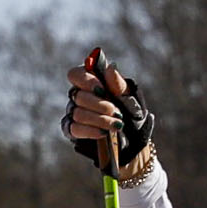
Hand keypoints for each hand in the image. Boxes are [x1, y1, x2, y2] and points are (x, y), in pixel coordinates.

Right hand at [63, 51, 155, 178]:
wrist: (133, 140)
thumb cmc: (131, 114)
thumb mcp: (130, 98)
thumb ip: (119, 84)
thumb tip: (110, 67)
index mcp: (92, 82)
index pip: (76, 74)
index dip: (86, 81)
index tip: (102, 90)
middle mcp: (79, 96)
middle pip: (78, 96)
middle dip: (99, 105)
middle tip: (116, 111)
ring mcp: (74, 113)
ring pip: (77, 113)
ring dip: (99, 119)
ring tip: (116, 125)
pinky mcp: (73, 130)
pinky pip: (74, 129)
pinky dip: (90, 131)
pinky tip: (103, 133)